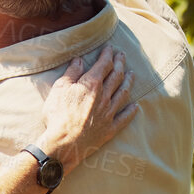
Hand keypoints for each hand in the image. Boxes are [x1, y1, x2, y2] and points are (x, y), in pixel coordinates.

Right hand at [37, 46, 136, 168]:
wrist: (63, 144)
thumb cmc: (57, 116)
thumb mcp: (59, 89)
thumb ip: (71, 73)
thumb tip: (79, 60)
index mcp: (91, 84)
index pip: (104, 64)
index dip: (107, 55)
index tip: (109, 49)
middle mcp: (104, 96)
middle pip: (116, 76)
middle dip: (120, 64)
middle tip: (122, 56)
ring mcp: (109, 113)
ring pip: (123, 94)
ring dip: (128, 82)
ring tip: (132, 75)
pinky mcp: (110, 128)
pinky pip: (125, 117)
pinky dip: (131, 111)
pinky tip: (135, 106)